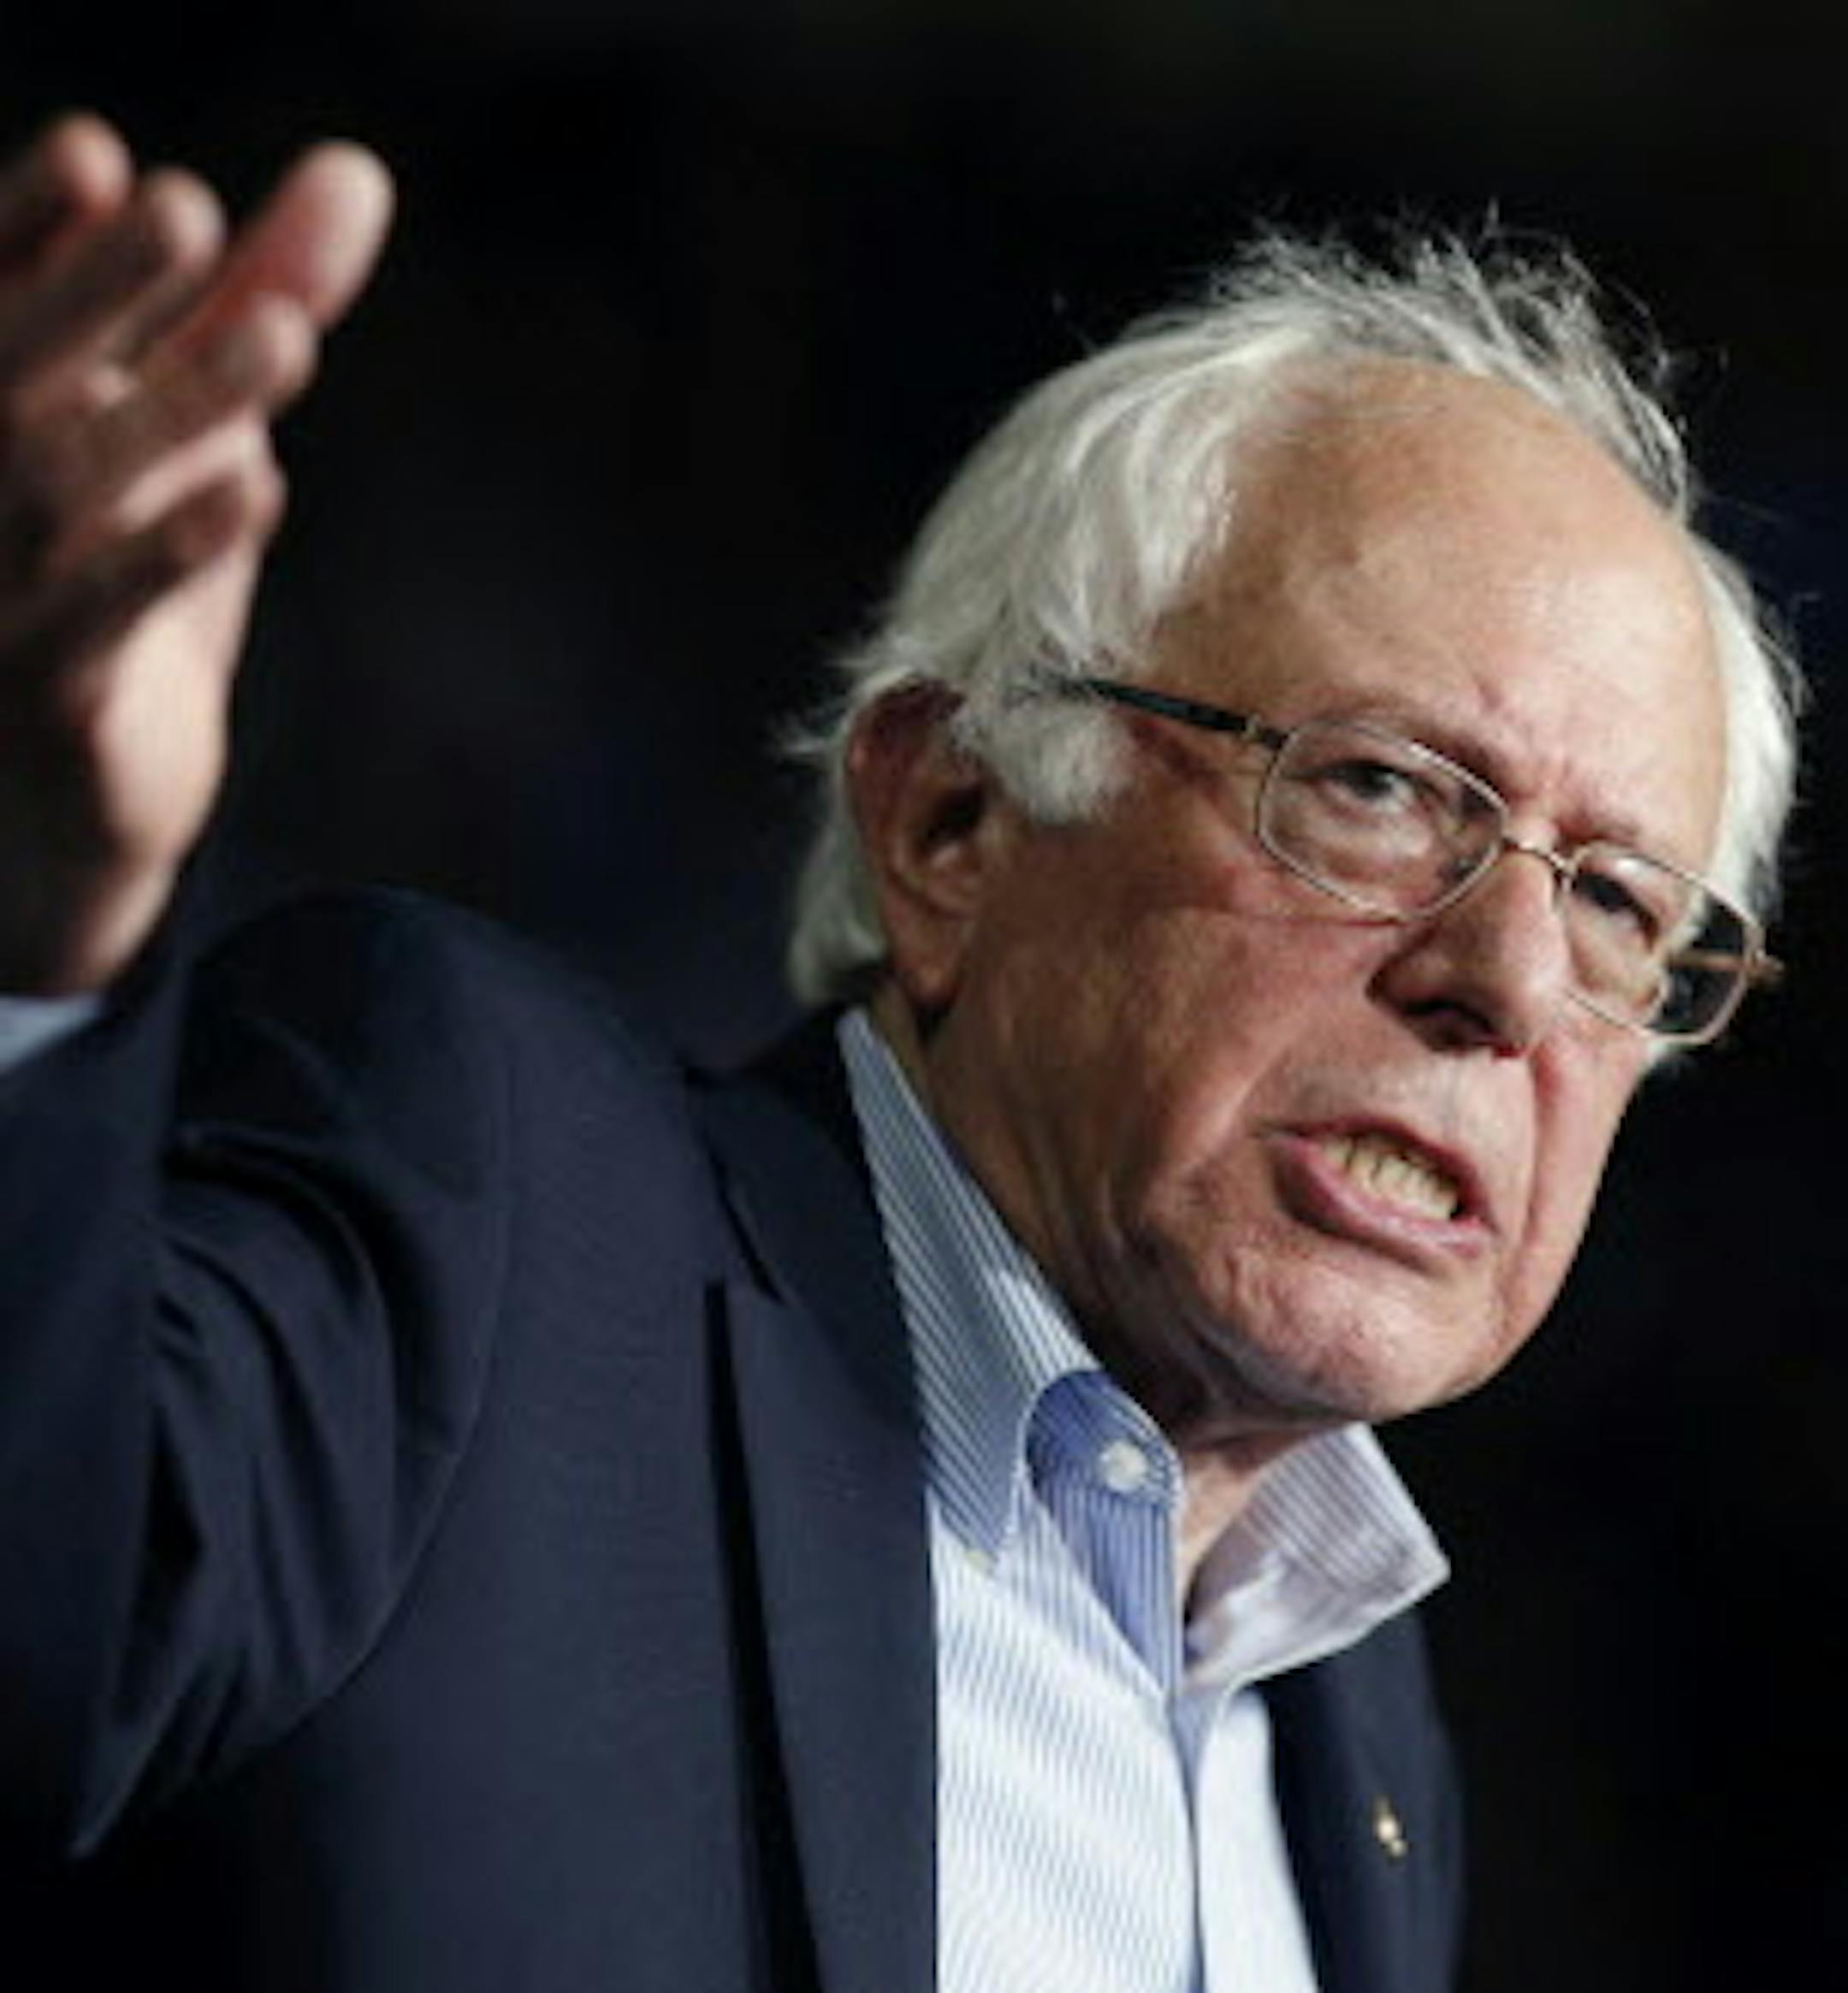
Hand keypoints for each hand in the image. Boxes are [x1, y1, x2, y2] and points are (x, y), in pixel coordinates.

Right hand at [0, 113, 392, 992]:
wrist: (72, 796)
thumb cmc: (126, 576)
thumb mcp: (201, 426)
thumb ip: (262, 298)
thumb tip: (360, 173)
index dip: (27, 227)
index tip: (101, 157)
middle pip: (14, 370)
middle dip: (96, 290)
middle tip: (183, 207)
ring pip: (69, 487)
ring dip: (174, 410)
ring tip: (283, 338)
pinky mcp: (48, 692)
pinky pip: (103, 617)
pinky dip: (176, 551)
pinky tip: (258, 488)